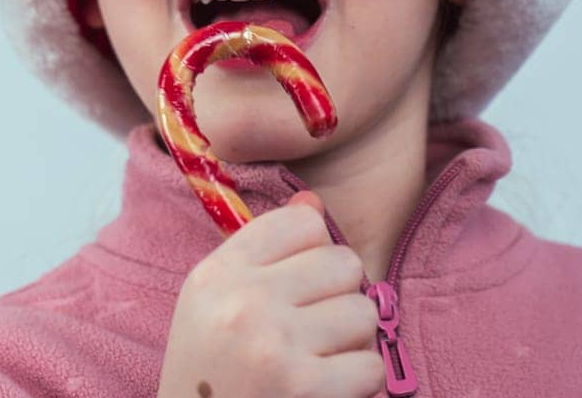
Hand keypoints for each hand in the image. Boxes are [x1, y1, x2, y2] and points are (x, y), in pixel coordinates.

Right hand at [157, 191, 383, 397]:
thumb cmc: (209, 373)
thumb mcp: (212, 304)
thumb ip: (262, 252)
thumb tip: (313, 202)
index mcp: (218, 275)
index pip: (301, 221)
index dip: (312, 252)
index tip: (298, 284)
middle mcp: (243, 302)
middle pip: (342, 262)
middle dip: (338, 297)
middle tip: (313, 328)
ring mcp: (275, 345)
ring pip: (363, 312)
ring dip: (351, 341)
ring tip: (317, 358)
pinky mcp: (306, 388)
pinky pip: (372, 364)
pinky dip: (357, 381)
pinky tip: (326, 386)